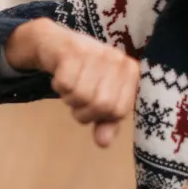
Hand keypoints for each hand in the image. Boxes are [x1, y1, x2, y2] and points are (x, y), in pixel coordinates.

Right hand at [5, 18, 139, 147]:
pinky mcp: (73, 50)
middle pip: (101, 105)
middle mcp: (117, 59)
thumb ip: (107, 122)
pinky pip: (64, 85)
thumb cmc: (84, 74)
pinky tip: (61, 74)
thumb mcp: (100, 98)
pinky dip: (58, 86)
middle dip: (83, 110)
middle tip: (78, 97)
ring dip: (69, 98)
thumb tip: (104, 143)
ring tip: (71, 84)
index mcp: (131, 72)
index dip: (101, 116)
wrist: (56, 45)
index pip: (119, 111)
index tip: (94, 103)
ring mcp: (96, 52)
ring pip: (81, 96)